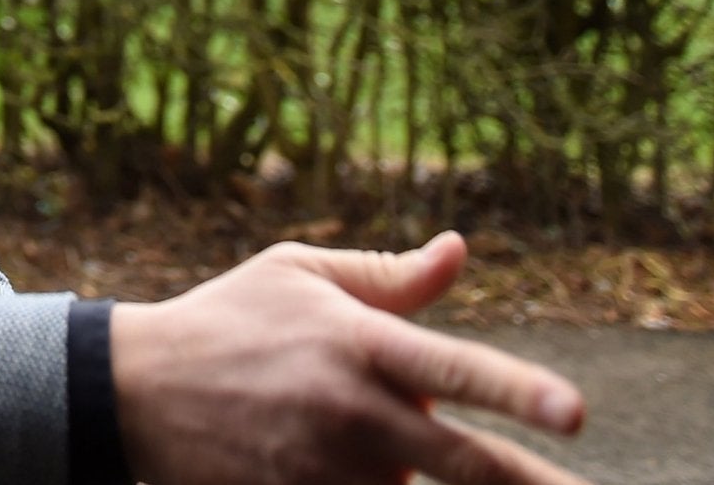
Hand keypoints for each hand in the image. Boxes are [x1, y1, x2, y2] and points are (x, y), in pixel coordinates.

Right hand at [110, 231, 588, 484]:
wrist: (134, 394)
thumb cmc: (228, 321)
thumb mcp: (297, 274)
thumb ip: (388, 276)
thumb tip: (460, 250)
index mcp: (359, 344)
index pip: (456, 370)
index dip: (520, 391)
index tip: (579, 414)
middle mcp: (354, 413)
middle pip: (467, 465)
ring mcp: (328, 472)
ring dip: (411, 471)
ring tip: (332, 423)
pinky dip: (369, 484)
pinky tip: (336, 459)